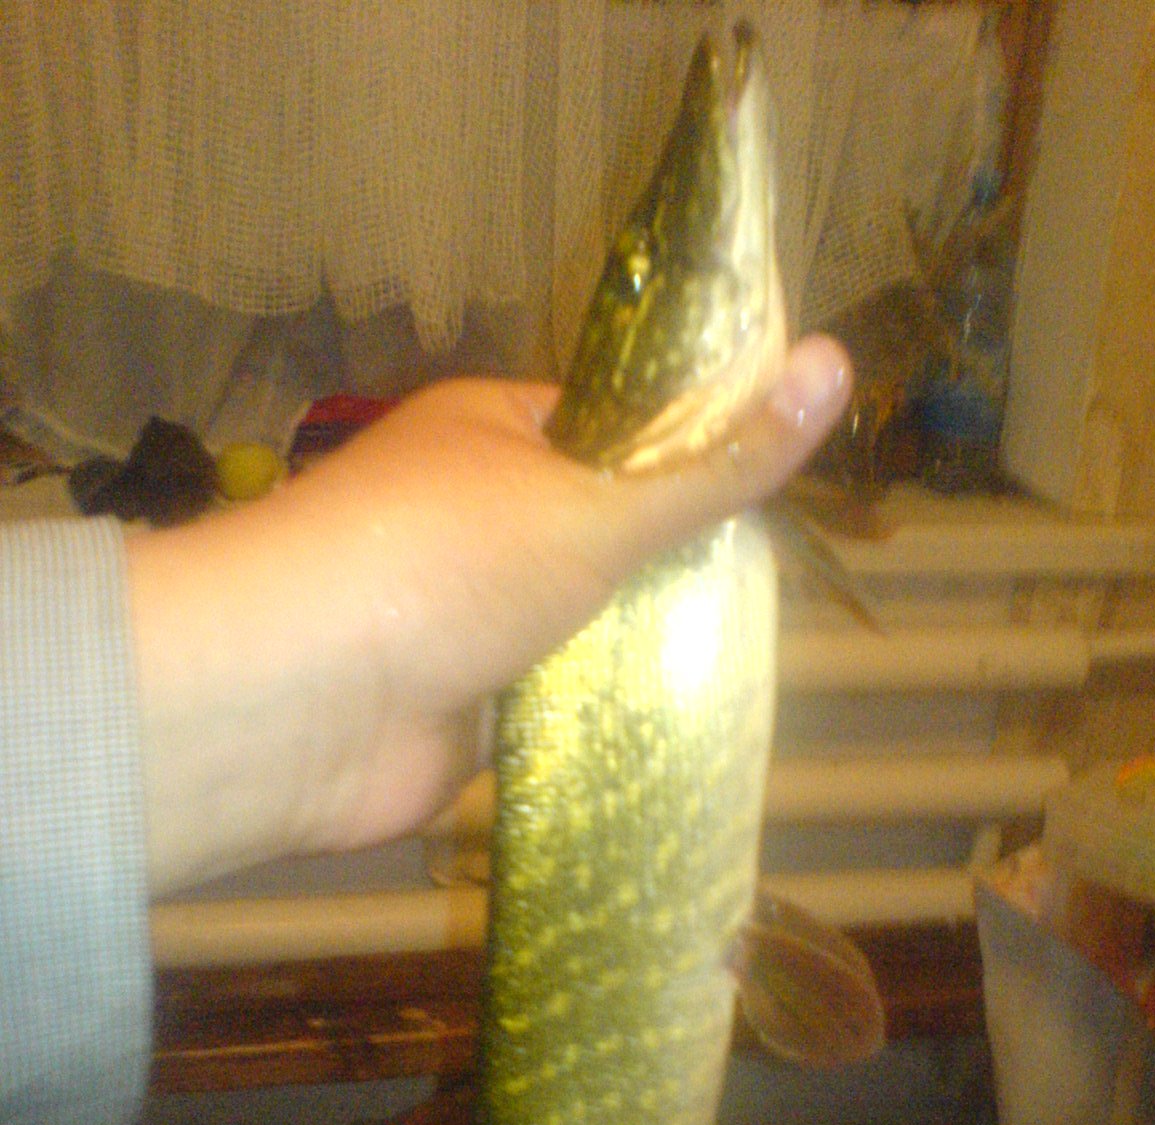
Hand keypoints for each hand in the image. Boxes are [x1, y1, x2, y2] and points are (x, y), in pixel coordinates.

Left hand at [128, 336, 850, 895]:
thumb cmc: (446, 564)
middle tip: (770, 587)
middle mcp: (479, 512)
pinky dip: (605, 710)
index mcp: (495, 430)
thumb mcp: (600, 503)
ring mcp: (472, 611)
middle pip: (608, 529)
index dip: (694, 449)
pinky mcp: (469, 702)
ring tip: (741, 657)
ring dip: (642, 643)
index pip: (618, 423)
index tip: (772, 483)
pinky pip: (559, 697)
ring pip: (587, 621)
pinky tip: (679, 720)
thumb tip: (838, 363)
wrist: (303, 706)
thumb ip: (717, 465)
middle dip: (675, 563)